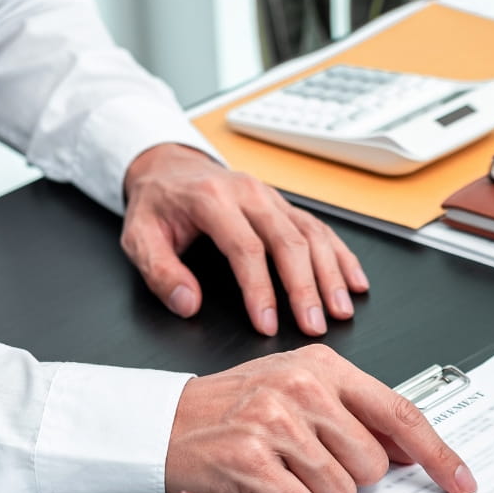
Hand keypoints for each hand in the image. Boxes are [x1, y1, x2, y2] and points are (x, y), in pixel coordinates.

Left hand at [121, 143, 367, 335]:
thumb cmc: (158, 205)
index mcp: (211, 200)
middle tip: (314, 326)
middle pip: (288, 241)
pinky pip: (320, 228)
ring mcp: (271, 197)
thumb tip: (189, 304)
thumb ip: (161, 273)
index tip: (267, 325)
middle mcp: (248, 193)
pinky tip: (355, 281)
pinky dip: (341, 256)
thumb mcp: (138, 238)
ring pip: (311, 233)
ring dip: (330, 274)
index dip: (260, 290)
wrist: (169, 166)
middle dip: (305, 288)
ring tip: (340, 310)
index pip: (245, 248)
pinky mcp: (284, 204)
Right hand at [165, 344, 475, 492]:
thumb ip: (354, 415)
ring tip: (281, 475)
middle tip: (307, 466)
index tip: (461, 481)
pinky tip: (263, 490)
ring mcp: (276, 420)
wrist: (159, 424)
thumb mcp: (297, 393)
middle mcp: (304, 386)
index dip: (438, 454)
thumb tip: (411, 450)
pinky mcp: (250, 458)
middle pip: (373, 464)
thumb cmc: (230, 412)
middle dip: (348, 479)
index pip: (400, 413)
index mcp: (324, 366)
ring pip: (341, 492)